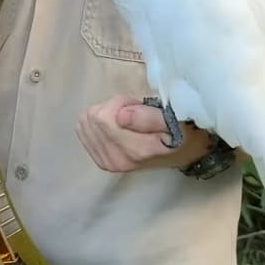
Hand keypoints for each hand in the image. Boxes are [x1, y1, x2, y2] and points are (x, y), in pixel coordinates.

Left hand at [77, 95, 211, 172]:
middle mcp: (116, 160)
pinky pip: (83, 131)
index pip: (103, 117)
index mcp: (134, 150)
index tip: (138, 105)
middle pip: (92, 118)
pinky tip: (117, 125)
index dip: (120, 102)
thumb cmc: (179, 131)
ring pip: (86, 122)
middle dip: (112, 106)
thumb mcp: (173, 120)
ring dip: (105, 113)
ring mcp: (106, 163)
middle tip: (133, 110)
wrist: (181, 153)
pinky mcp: (101, 161)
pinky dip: (99, 122)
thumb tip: (119, 116)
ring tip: (127, 117)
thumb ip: (148, 117)